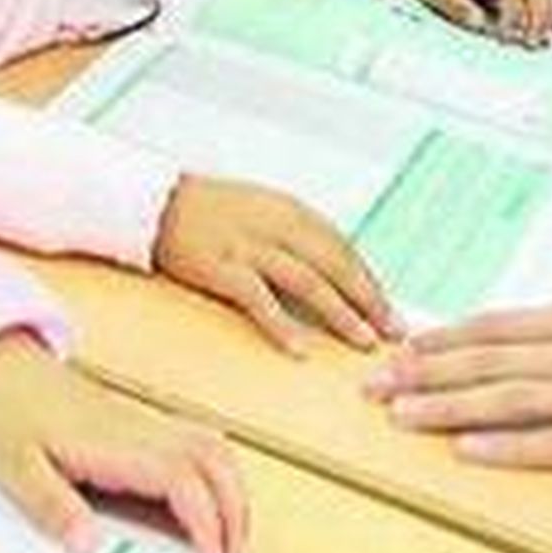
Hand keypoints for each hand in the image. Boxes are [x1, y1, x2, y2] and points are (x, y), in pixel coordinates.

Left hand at [0, 329, 245, 552]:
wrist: (5, 367)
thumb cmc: (8, 413)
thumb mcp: (15, 469)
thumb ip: (53, 507)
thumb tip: (90, 546)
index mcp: (114, 442)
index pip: (181, 478)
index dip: (205, 518)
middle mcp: (141, 428)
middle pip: (213, 458)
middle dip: (234, 505)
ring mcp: (145, 422)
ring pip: (212, 445)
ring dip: (232, 486)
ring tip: (231, 532)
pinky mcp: (142, 423)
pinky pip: (197, 440)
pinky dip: (217, 469)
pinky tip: (209, 495)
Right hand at [153, 173, 400, 353]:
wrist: (158, 203)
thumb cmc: (212, 210)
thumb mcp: (264, 210)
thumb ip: (296, 234)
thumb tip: (332, 266)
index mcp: (293, 212)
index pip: (343, 249)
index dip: (369, 280)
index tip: (390, 308)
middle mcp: (279, 226)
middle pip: (336, 265)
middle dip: (369, 299)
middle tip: (394, 330)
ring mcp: (251, 247)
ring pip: (309, 282)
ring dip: (340, 314)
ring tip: (363, 341)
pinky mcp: (222, 268)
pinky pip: (260, 301)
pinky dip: (282, 325)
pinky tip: (301, 349)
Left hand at [365, 300, 551, 483]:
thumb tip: (521, 340)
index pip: (504, 326)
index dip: (448, 339)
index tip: (400, 349)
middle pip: (496, 361)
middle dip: (430, 372)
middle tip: (375, 384)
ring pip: (515, 400)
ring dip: (453, 408)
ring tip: (403, 415)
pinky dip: (510, 449)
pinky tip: (469, 452)